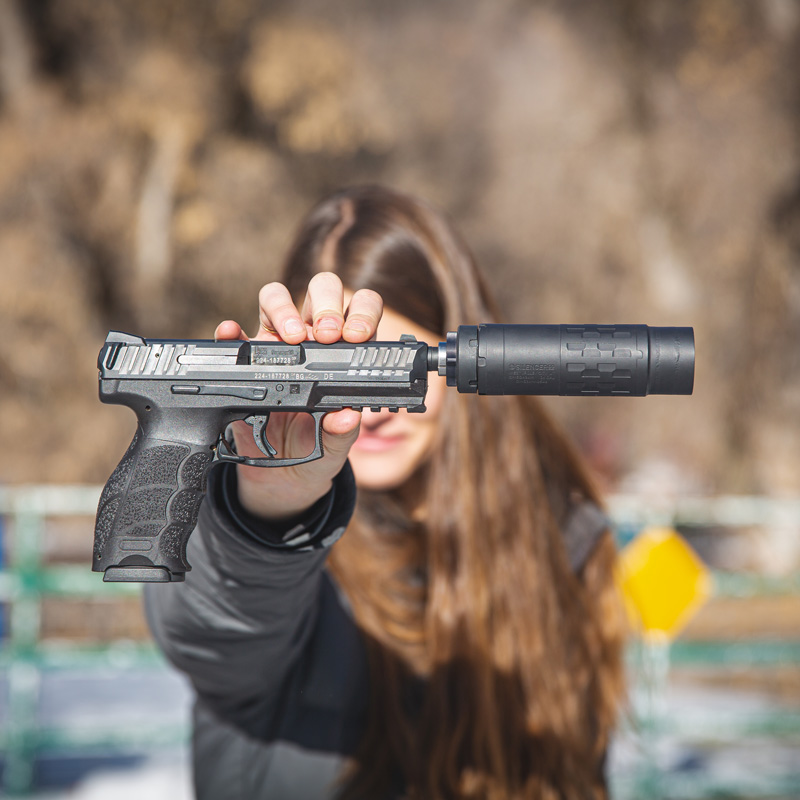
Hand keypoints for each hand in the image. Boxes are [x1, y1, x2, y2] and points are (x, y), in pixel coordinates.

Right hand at [214, 273, 382, 519]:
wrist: (279, 480)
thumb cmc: (315, 455)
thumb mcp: (335, 451)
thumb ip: (342, 434)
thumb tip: (348, 415)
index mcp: (345, 356)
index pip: (360, 314)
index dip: (363, 314)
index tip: (356, 336)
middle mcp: (311, 342)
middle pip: (321, 293)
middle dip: (326, 305)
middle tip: (327, 334)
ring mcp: (275, 347)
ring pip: (276, 299)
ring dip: (284, 309)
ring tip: (290, 338)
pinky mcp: (243, 363)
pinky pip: (234, 337)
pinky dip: (232, 331)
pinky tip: (233, 333)